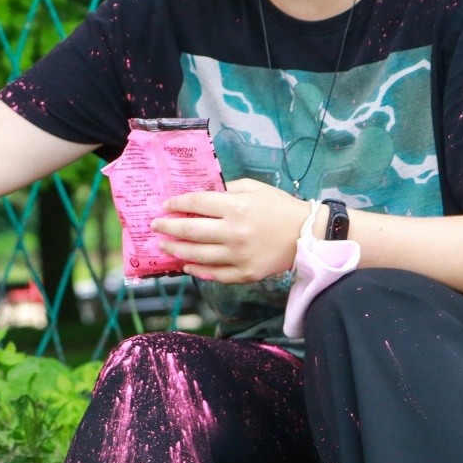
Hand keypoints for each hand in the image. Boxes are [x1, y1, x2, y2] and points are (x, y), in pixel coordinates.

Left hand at [150, 177, 309, 282]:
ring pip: (197, 255)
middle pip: (190, 230)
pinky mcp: (245, 273)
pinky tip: (186, 265)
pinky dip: (197, 270)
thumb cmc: (279, 207)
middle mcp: (234, 232)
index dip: (177, 203)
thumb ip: (226, 190)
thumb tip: (198, 196)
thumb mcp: (253, 188)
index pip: (196, 203)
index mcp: (236, 207)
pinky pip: (214, 274)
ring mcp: (238, 255)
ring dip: (176, 250)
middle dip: (168, 228)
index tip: (165, 206)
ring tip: (164, 246)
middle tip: (155, 227)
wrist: (307, 235)